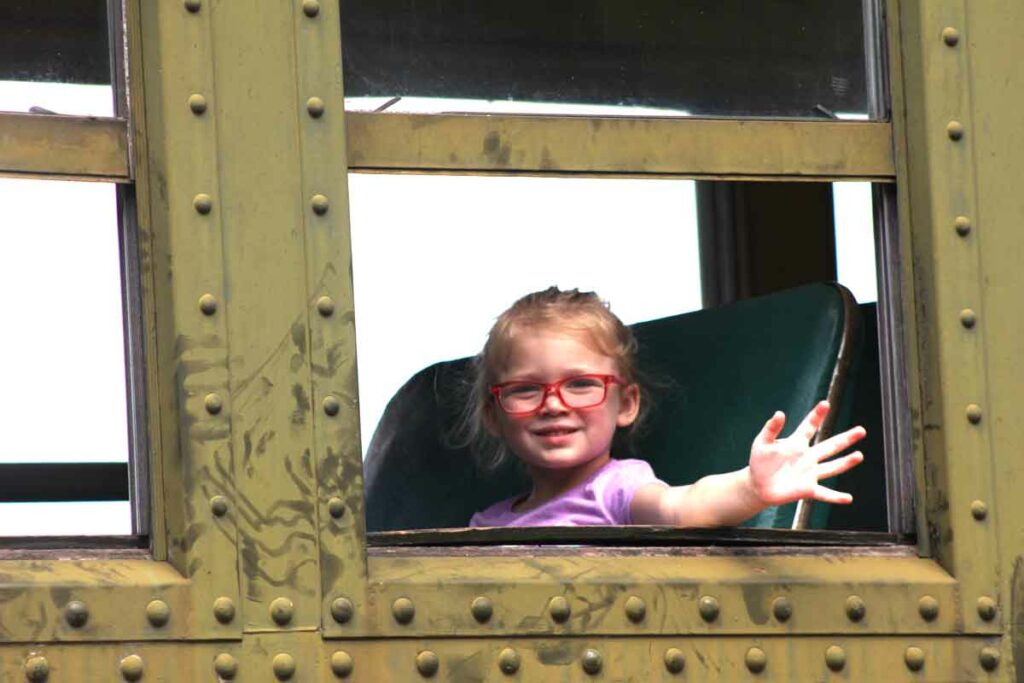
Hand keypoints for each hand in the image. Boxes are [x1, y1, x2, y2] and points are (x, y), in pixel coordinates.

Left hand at [748, 401, 864, 505]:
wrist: (758, 485)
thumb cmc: (760, 462)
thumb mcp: (761, 443)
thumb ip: (771, 429)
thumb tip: (779, 413)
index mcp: (796, 444)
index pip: (809, 427)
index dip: (817, 416)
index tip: (825, 403)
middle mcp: (807, 457)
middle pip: (830, 446)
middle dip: (846, 438)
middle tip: (861, 430)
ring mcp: (809, 473)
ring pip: (832, 467)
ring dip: (846, 462)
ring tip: (859, 456)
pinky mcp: (807, 490)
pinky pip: (824, 493)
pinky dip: (836, 497)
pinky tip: (848, 498)